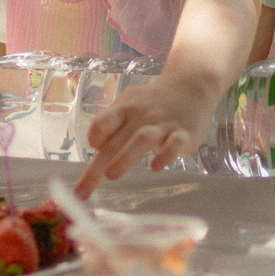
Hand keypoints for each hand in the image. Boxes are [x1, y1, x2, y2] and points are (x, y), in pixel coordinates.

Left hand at [74, 79, 207, 193]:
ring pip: (142, 139)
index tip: (90, 147)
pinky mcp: (184, 134)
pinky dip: (165, 155)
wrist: (191, 85)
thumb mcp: (128, 104)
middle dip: (98, 167)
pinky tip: (156, 167)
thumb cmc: (152, 101)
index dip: (96, 133)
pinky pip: (174, 144)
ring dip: (125, 157)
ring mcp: (162, 125)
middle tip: (83, 190)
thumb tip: (95, 146)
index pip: (104, 120)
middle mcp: (140, 117)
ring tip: (111, 175)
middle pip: (116, 141)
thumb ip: (112, 123)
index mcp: (124, 110)